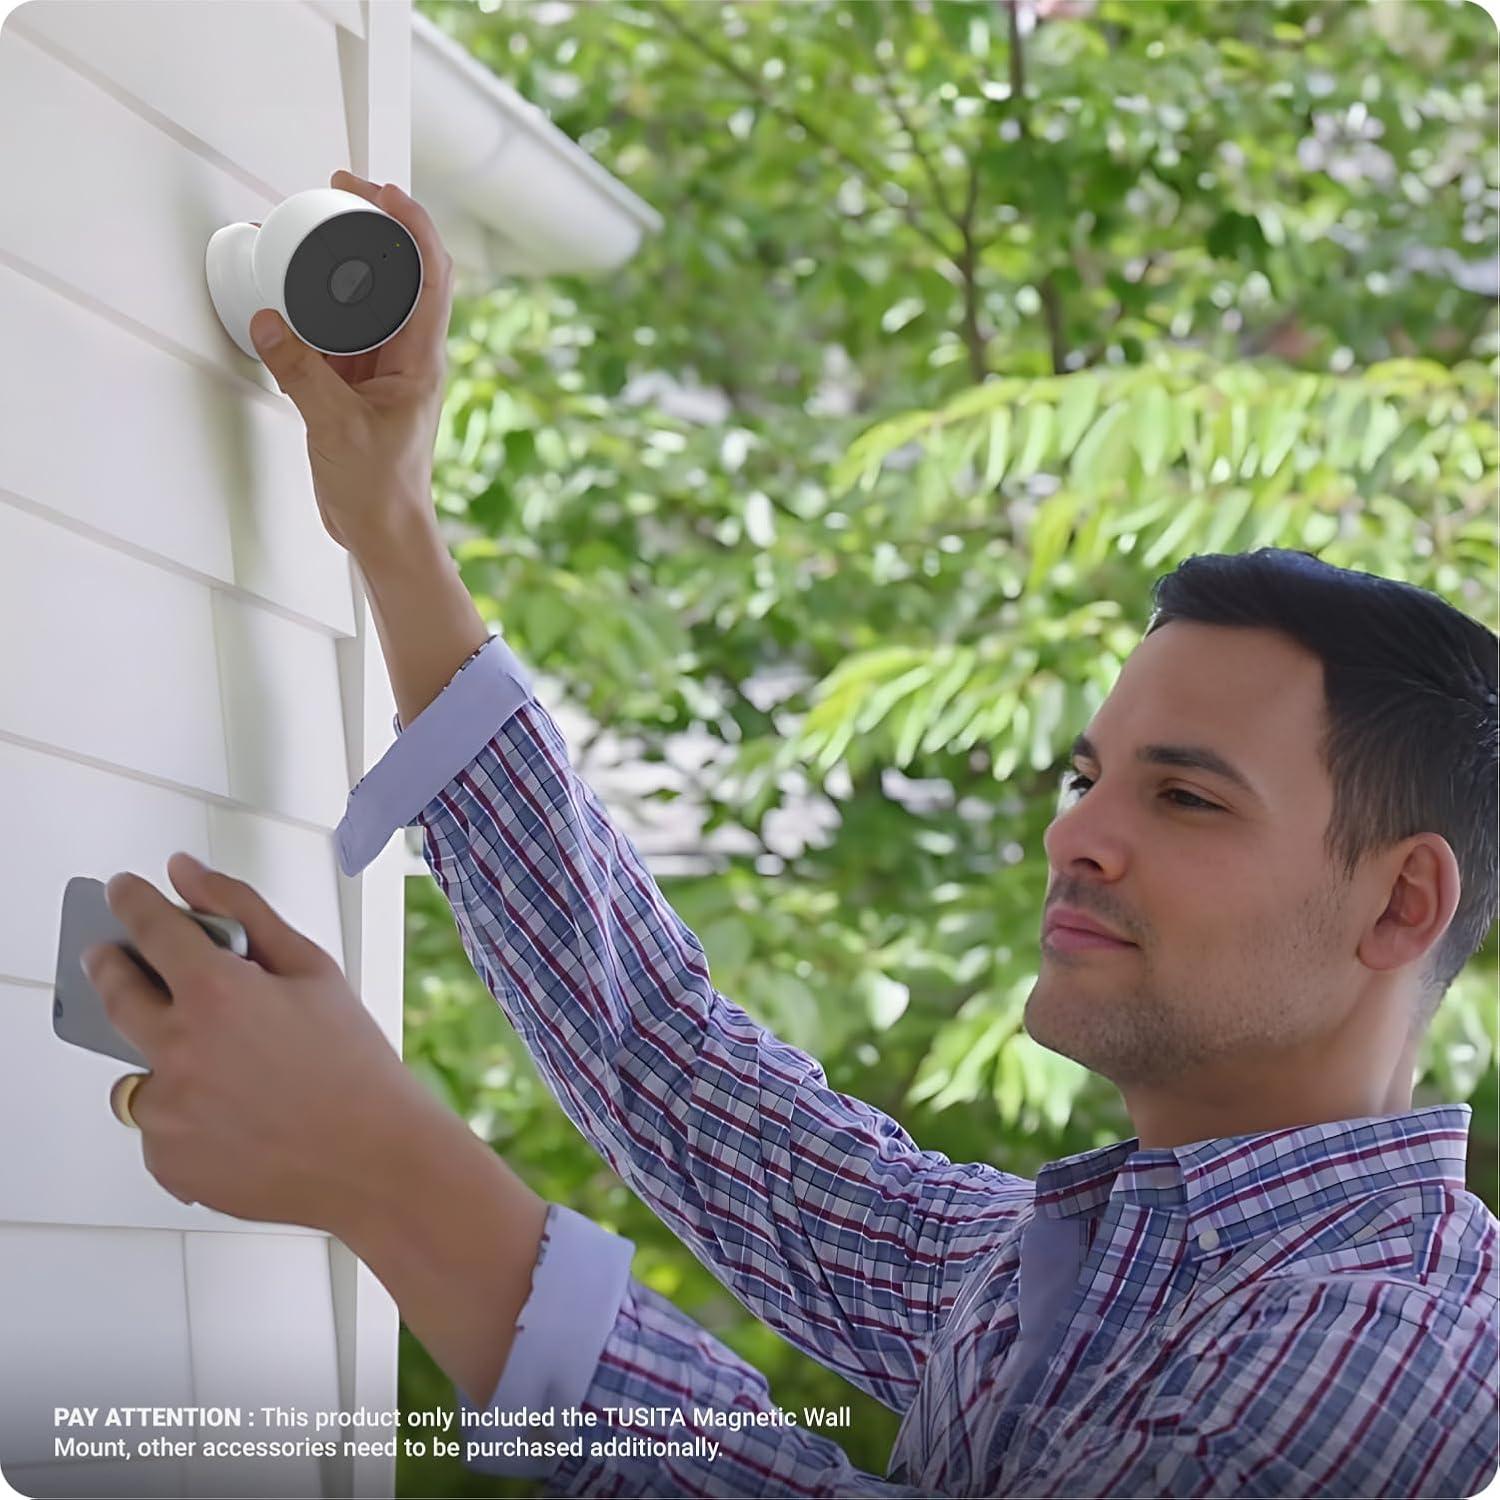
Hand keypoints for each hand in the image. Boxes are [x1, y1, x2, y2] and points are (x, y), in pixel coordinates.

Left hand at [80, 852, 441, 1235]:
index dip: (131, 901)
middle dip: (109, 967)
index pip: (150, 928)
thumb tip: (186, 873)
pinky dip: (184, 1114)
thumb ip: (242, 911)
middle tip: (113, 957)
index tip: (121, 891)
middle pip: (114, 995)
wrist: (373, 1159)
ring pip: (137, 1069)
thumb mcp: (311, 969)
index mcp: (216, 994)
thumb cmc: (353, 1063)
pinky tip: (238, 1117)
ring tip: (227, 1070)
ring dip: (161, 1056)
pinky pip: (157, 1125)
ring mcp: (166, 1112)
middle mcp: (177, 1051)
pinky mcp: (166, 1161)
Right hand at [248, 169, 455, 552]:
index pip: (431, 272)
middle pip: (400, 273)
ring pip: (368, 300)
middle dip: (373, 227)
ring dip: (344, 265)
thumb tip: (268, 321)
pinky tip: (293, 295)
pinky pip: (340, 332)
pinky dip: (319, 307)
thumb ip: (300, 372)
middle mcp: (408, 356)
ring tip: (310, 231)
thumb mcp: (334, 425)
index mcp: (420, 358)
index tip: (378, 190)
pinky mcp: (358, 384)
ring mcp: (384, 369)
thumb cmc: (380, 489)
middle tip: (338, 191)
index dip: (411, 223)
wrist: (381, 531)